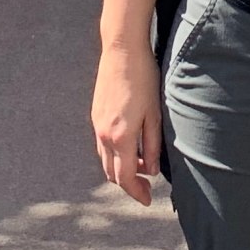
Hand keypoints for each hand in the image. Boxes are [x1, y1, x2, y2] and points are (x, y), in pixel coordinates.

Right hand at [92, 44, 165, 206]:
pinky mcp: (95, 115)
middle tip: (146, 188)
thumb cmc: (144, 78)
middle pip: (112, 173)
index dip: (136, 192)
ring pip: (105, 160)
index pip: (125, 177)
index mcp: (120, 136)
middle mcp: (104, 135)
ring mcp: (97, 125)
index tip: (148, 200)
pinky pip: (102, 145)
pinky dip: (113, 155)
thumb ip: (152, 144)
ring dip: (120, 170)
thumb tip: (151, 171)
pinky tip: (128, 148)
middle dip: (128, 185)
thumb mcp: (154, 113)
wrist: (122, 50)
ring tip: (140, 169)